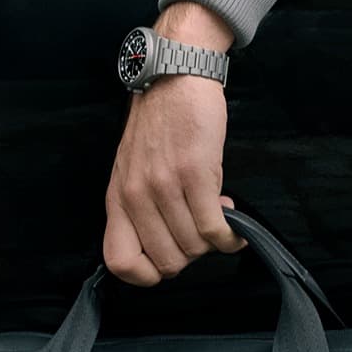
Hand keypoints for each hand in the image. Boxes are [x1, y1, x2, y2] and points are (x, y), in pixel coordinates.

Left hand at [103, 72, 247, 286]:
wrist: (175, 77)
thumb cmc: (159, 123)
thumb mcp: (133, 169)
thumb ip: (142, 206)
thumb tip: (174, 241)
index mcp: (117, 197)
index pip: (119, 261)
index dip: (146, 274)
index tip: (168, 260)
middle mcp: (136, 196)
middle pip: (167, 261)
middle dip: (191, 255)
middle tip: (201, 232)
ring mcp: (164, 186)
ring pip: (194, 247)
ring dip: (213, 241)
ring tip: (218, 216)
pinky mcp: (195, 174)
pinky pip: (214, 229)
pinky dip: (230, 237)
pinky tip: (234, 225)